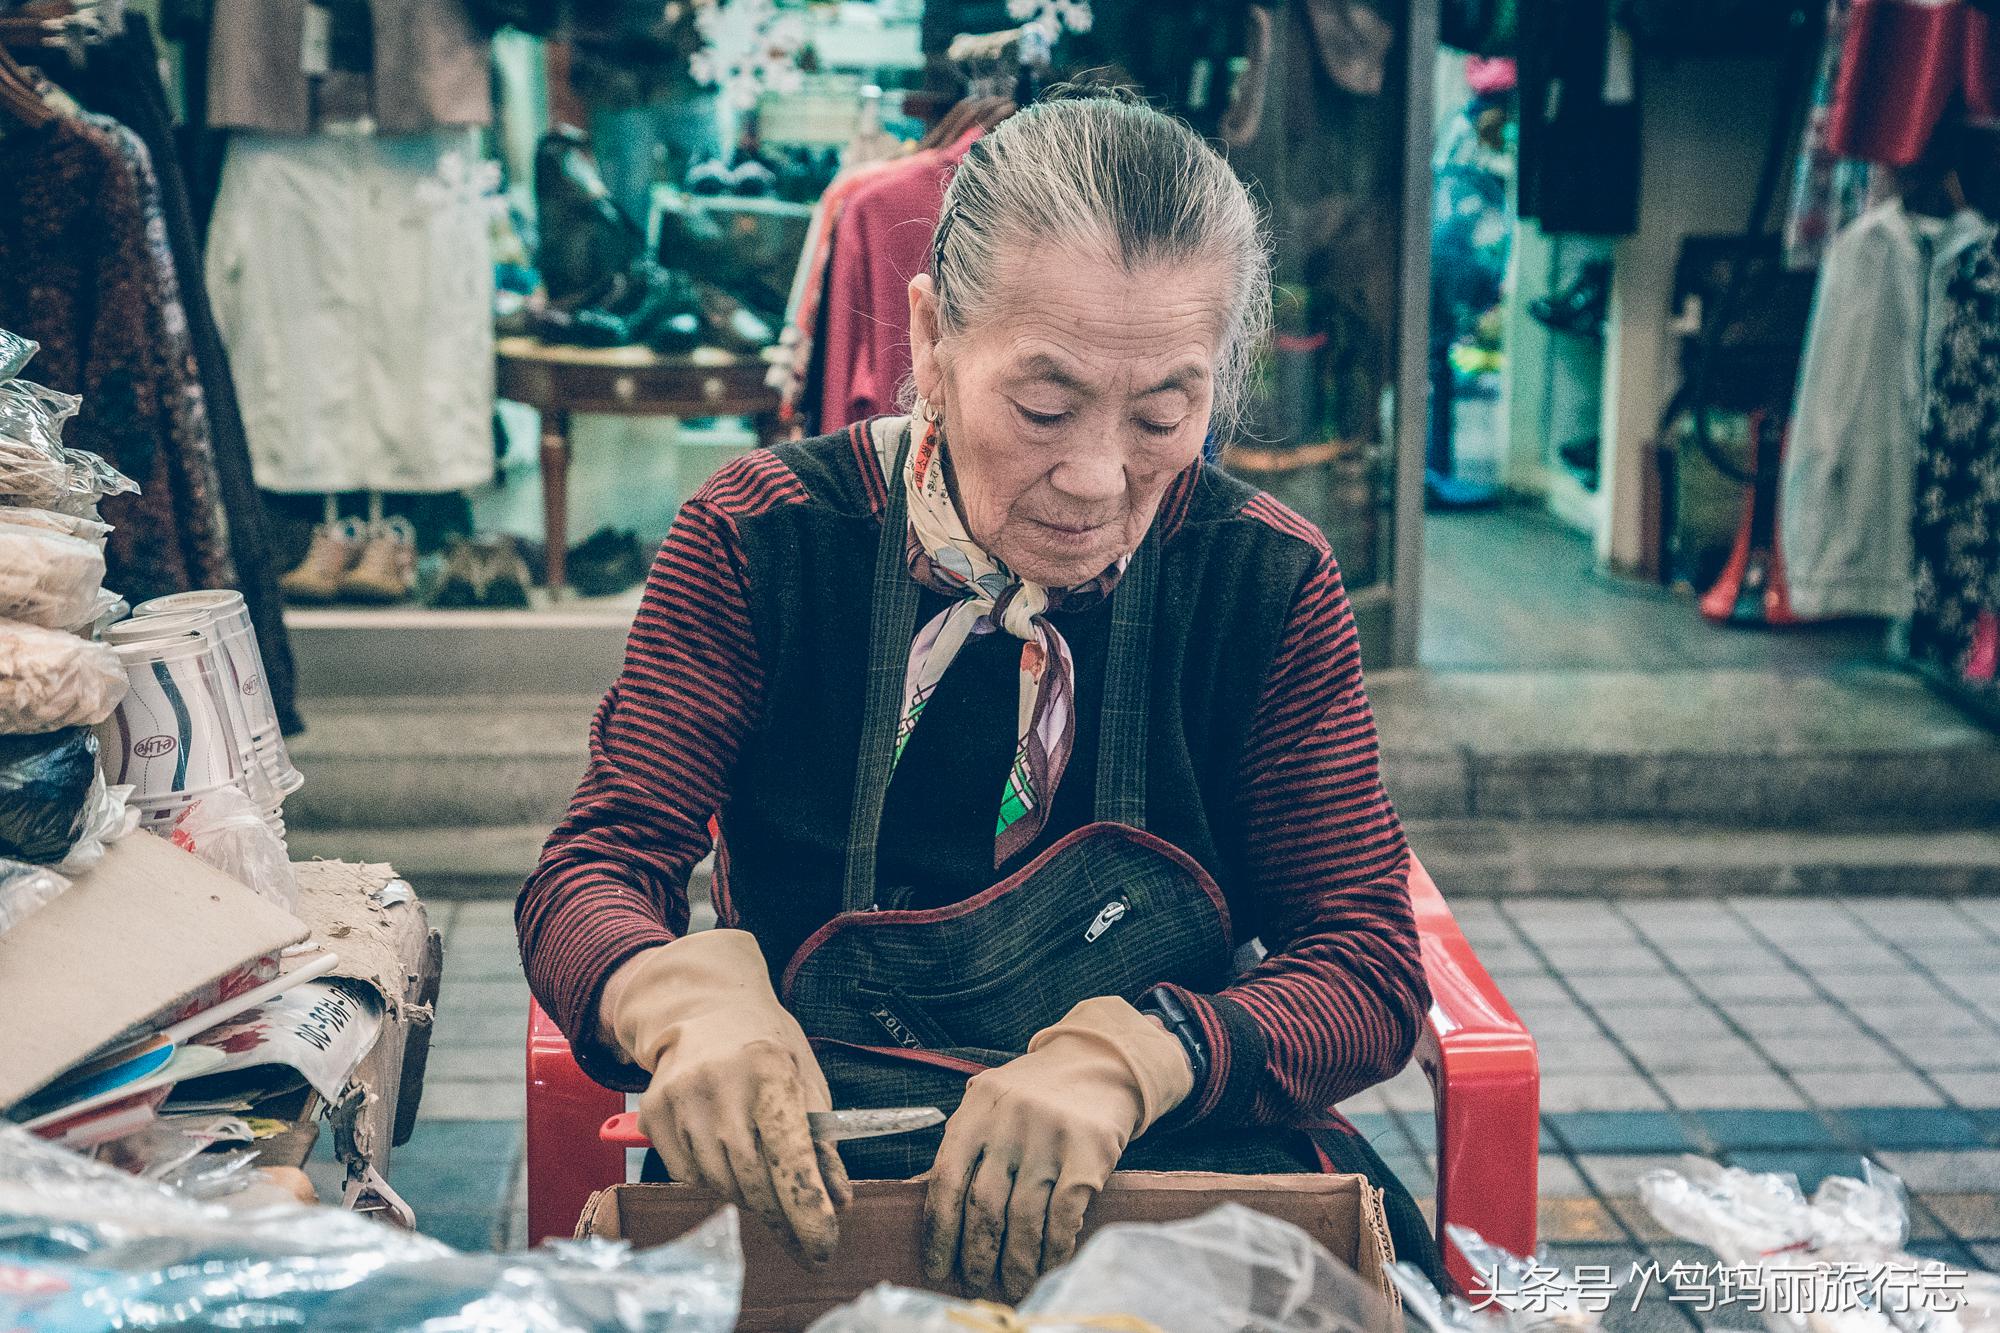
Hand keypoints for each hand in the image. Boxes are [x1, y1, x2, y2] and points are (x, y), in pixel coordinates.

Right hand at [602, 931, 851, 1264]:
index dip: (807, 1207)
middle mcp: (720, 1084)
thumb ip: (823, 1142)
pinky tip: (730, 1167)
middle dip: (782, 1218)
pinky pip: (689, 1177)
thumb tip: (840, 1200)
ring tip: (768, 1194)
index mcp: (770, 1069)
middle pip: (752, 1180)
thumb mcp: (806, 1079)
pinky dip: (716, 1185)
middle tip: (804, 1240)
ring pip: (719, 1184)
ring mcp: (681, 1099)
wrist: (705, 1009)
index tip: (823, 1245)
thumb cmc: (767, 1047)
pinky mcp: (654, 1113)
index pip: (790, 1154)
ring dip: (750, 1201)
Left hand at [921, 997, 1193, 1302]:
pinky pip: (1065, 1212)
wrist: (1100, 1061)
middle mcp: (1009, 1121)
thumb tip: (925, 1201)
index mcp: (976, 1110)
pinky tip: (1050, 1261)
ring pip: (1025, 1216)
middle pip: (984, 1205)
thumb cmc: (1035, 1093)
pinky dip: (1055, 1246)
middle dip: (978, 1253)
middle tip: (977, 1281)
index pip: (946, 1180)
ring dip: (1018, 1260)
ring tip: (1015, 1282)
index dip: (939, 1231)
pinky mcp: (1089, 1150)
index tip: (937, 1264)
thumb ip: (962, 1147)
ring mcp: (1050, 1135)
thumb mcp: (989, 1105)